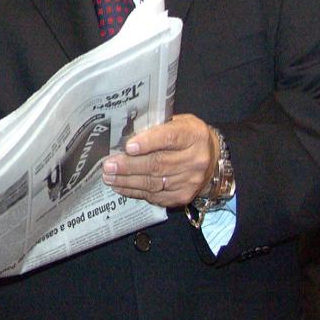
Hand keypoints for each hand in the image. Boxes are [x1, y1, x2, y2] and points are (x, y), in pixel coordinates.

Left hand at [101, 114, 216, 207]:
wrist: (211, 159)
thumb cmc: (186, 136)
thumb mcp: (178, 123)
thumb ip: (157, 127)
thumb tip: (124, 135)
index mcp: (193, 135)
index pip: (170, 138)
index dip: (148, 142)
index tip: (128, 147)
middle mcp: (195, 160)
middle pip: (158, 164)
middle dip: (129, 166)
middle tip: (108, 166)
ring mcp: (190, 181)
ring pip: (154, 183)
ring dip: (127, 181)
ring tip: (109, 177)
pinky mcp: (184, 196)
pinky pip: (156, 196)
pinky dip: (135, 192)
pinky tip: (121, 187)